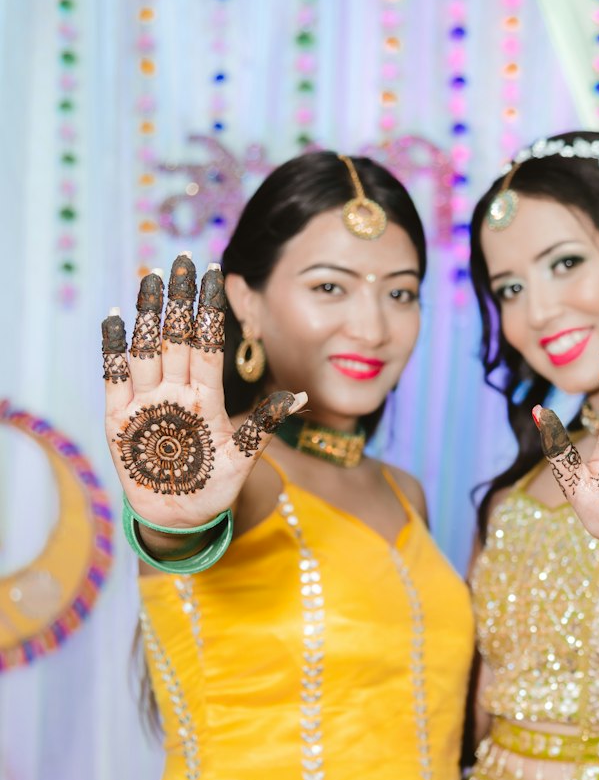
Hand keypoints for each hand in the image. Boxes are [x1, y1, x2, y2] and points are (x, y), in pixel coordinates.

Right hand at [102, 255, 305, 534]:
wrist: (181, 520)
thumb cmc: (214, 488)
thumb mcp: (244, 458)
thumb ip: (264, 424)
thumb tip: (302, 397)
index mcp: (207, 397)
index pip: (209, 344)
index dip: (210, 310)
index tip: (214, 272)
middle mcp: (177, 392)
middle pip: (177, 338)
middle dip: (179, 299)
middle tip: (181, 259)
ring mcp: (147, 403)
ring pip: (147, 349)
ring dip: (148, 315)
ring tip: (150, 278)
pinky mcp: (120, 419)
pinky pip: (115, 377)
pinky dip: (114, 349)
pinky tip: (116, 317)